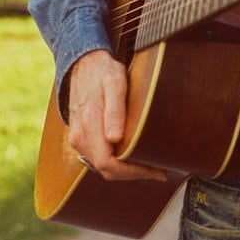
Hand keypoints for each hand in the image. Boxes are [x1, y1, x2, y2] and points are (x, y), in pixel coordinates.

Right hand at [67, 49, 164, 181]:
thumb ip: (114, 110)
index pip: (108, 164)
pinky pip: (99, 157)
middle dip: (134, 174)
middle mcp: (80, 138)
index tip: (155, 171)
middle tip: (160, 170)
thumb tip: (115, 138)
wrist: (83, 64)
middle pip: (106, 170)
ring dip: (126, 170)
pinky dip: (117, 162)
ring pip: (102, 166)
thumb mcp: (114, 83)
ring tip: (151, 164)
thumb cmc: (103, 73)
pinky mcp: (82, 137)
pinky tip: (134, 155)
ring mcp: (79, 139)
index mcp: (88, 127)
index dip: (133, 173)